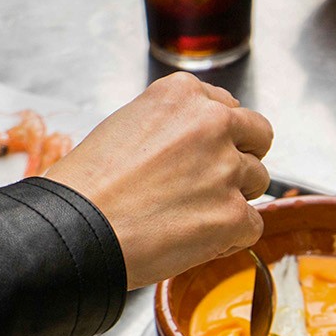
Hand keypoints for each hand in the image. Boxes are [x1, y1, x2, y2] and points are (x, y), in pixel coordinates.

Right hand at [45, 72, 273, 288]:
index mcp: (183, 95)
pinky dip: (230, 238)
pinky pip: (253, 226)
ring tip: (191, 216)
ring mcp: (226, 169)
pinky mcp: (233, 215)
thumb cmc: (87, 186)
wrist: (78, 229)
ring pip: (258, 182)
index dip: (219, 137)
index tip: (202, 155)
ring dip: (234, 199)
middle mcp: (211, 124)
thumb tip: (195, 147)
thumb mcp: (126, 125)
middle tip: (210, 185)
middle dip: (240, 159)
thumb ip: (172, 126)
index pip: (229, 108)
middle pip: (258, 138)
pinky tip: (196, 241)